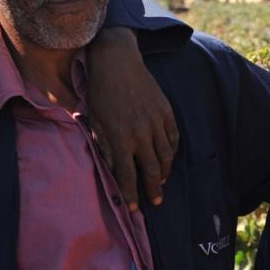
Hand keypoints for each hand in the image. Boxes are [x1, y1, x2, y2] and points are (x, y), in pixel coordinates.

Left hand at [85, 27, 178, 208]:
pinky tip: (167, 158)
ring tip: (161, 182)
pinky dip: (172, 151)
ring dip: (164, 173)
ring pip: (166, 156)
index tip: (133, 208)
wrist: (117, 62)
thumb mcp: (95, 122)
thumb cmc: (100, 93)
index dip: (131, 195)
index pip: (128, 176)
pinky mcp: (166, 111)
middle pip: (151, 170)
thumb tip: (114, 170)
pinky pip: (173, 138)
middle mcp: (140, 133)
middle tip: (155, 201)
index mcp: (119, 138)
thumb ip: (105, 147)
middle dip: (153, 190)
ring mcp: (156, 122)